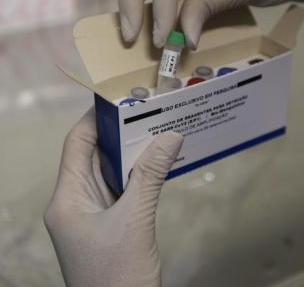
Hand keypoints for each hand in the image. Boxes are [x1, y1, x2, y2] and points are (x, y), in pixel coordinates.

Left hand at [44, 108, 183, 286]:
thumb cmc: (118, 276)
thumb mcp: (135, 220)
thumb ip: (150, 175)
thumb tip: (170, 135)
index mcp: (68, 199)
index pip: (77, 145)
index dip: (94, 119)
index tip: (117, 99)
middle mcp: (76, 202)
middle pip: (94, 155)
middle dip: (118, 133)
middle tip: (145, 112)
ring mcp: (93, 213)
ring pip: (110, 171)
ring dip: (131, 153)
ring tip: (155, 130)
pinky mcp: (111, 221)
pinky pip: (123, 187)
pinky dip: (138, 172)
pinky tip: (157, 161)